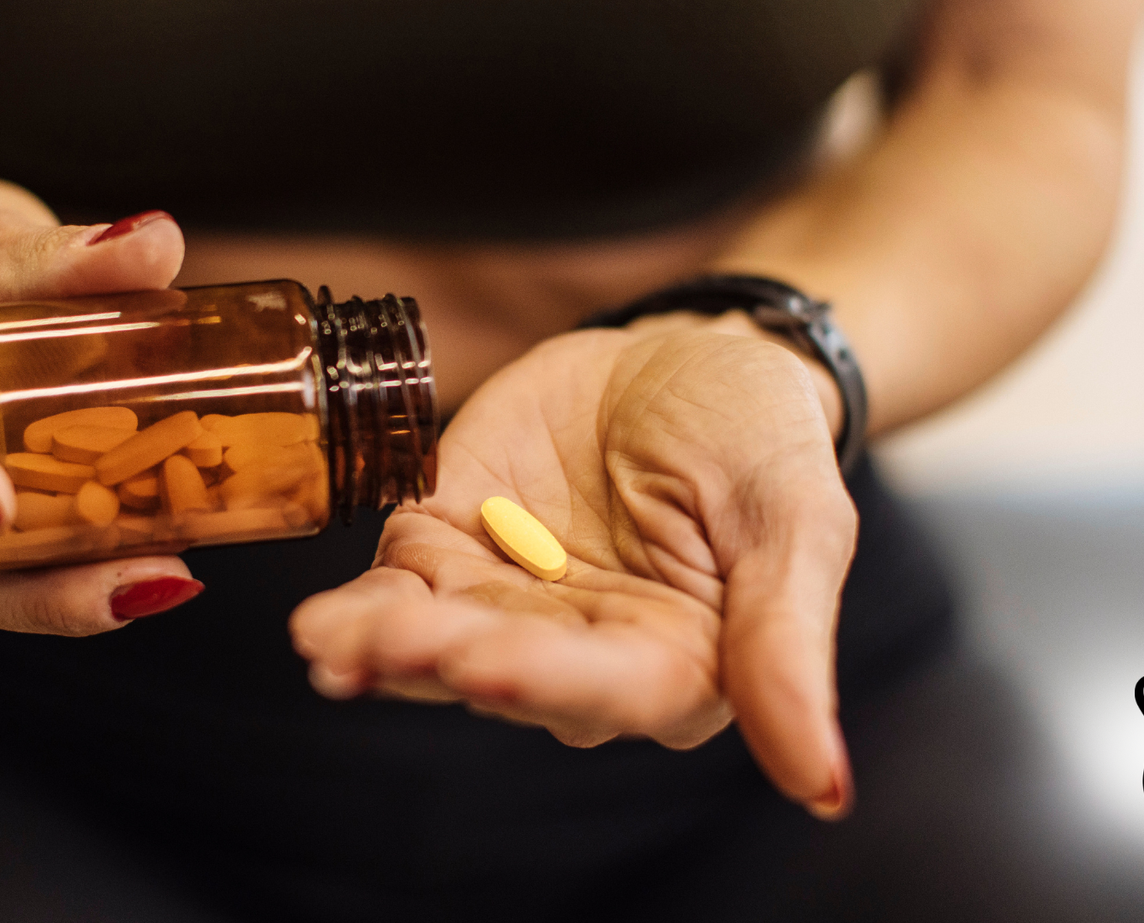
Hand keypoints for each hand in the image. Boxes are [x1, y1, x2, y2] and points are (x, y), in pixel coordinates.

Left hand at [289, 314, 857, 816]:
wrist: (691, 353)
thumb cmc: (761, 440)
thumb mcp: (798, 522)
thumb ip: (788, 648)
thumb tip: (823, 789)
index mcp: (679, 665)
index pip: (609, 689)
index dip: (547, 681)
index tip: (488, 667)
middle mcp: (582, 654)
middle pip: (506, 672)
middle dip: (444, 660)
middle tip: (394, 645)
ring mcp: (508, 604)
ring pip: (436, 643)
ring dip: (383, 647)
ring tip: (329, 642)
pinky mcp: (450, 546)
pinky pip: (397, 589)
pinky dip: (356, 608)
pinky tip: (320, 625)